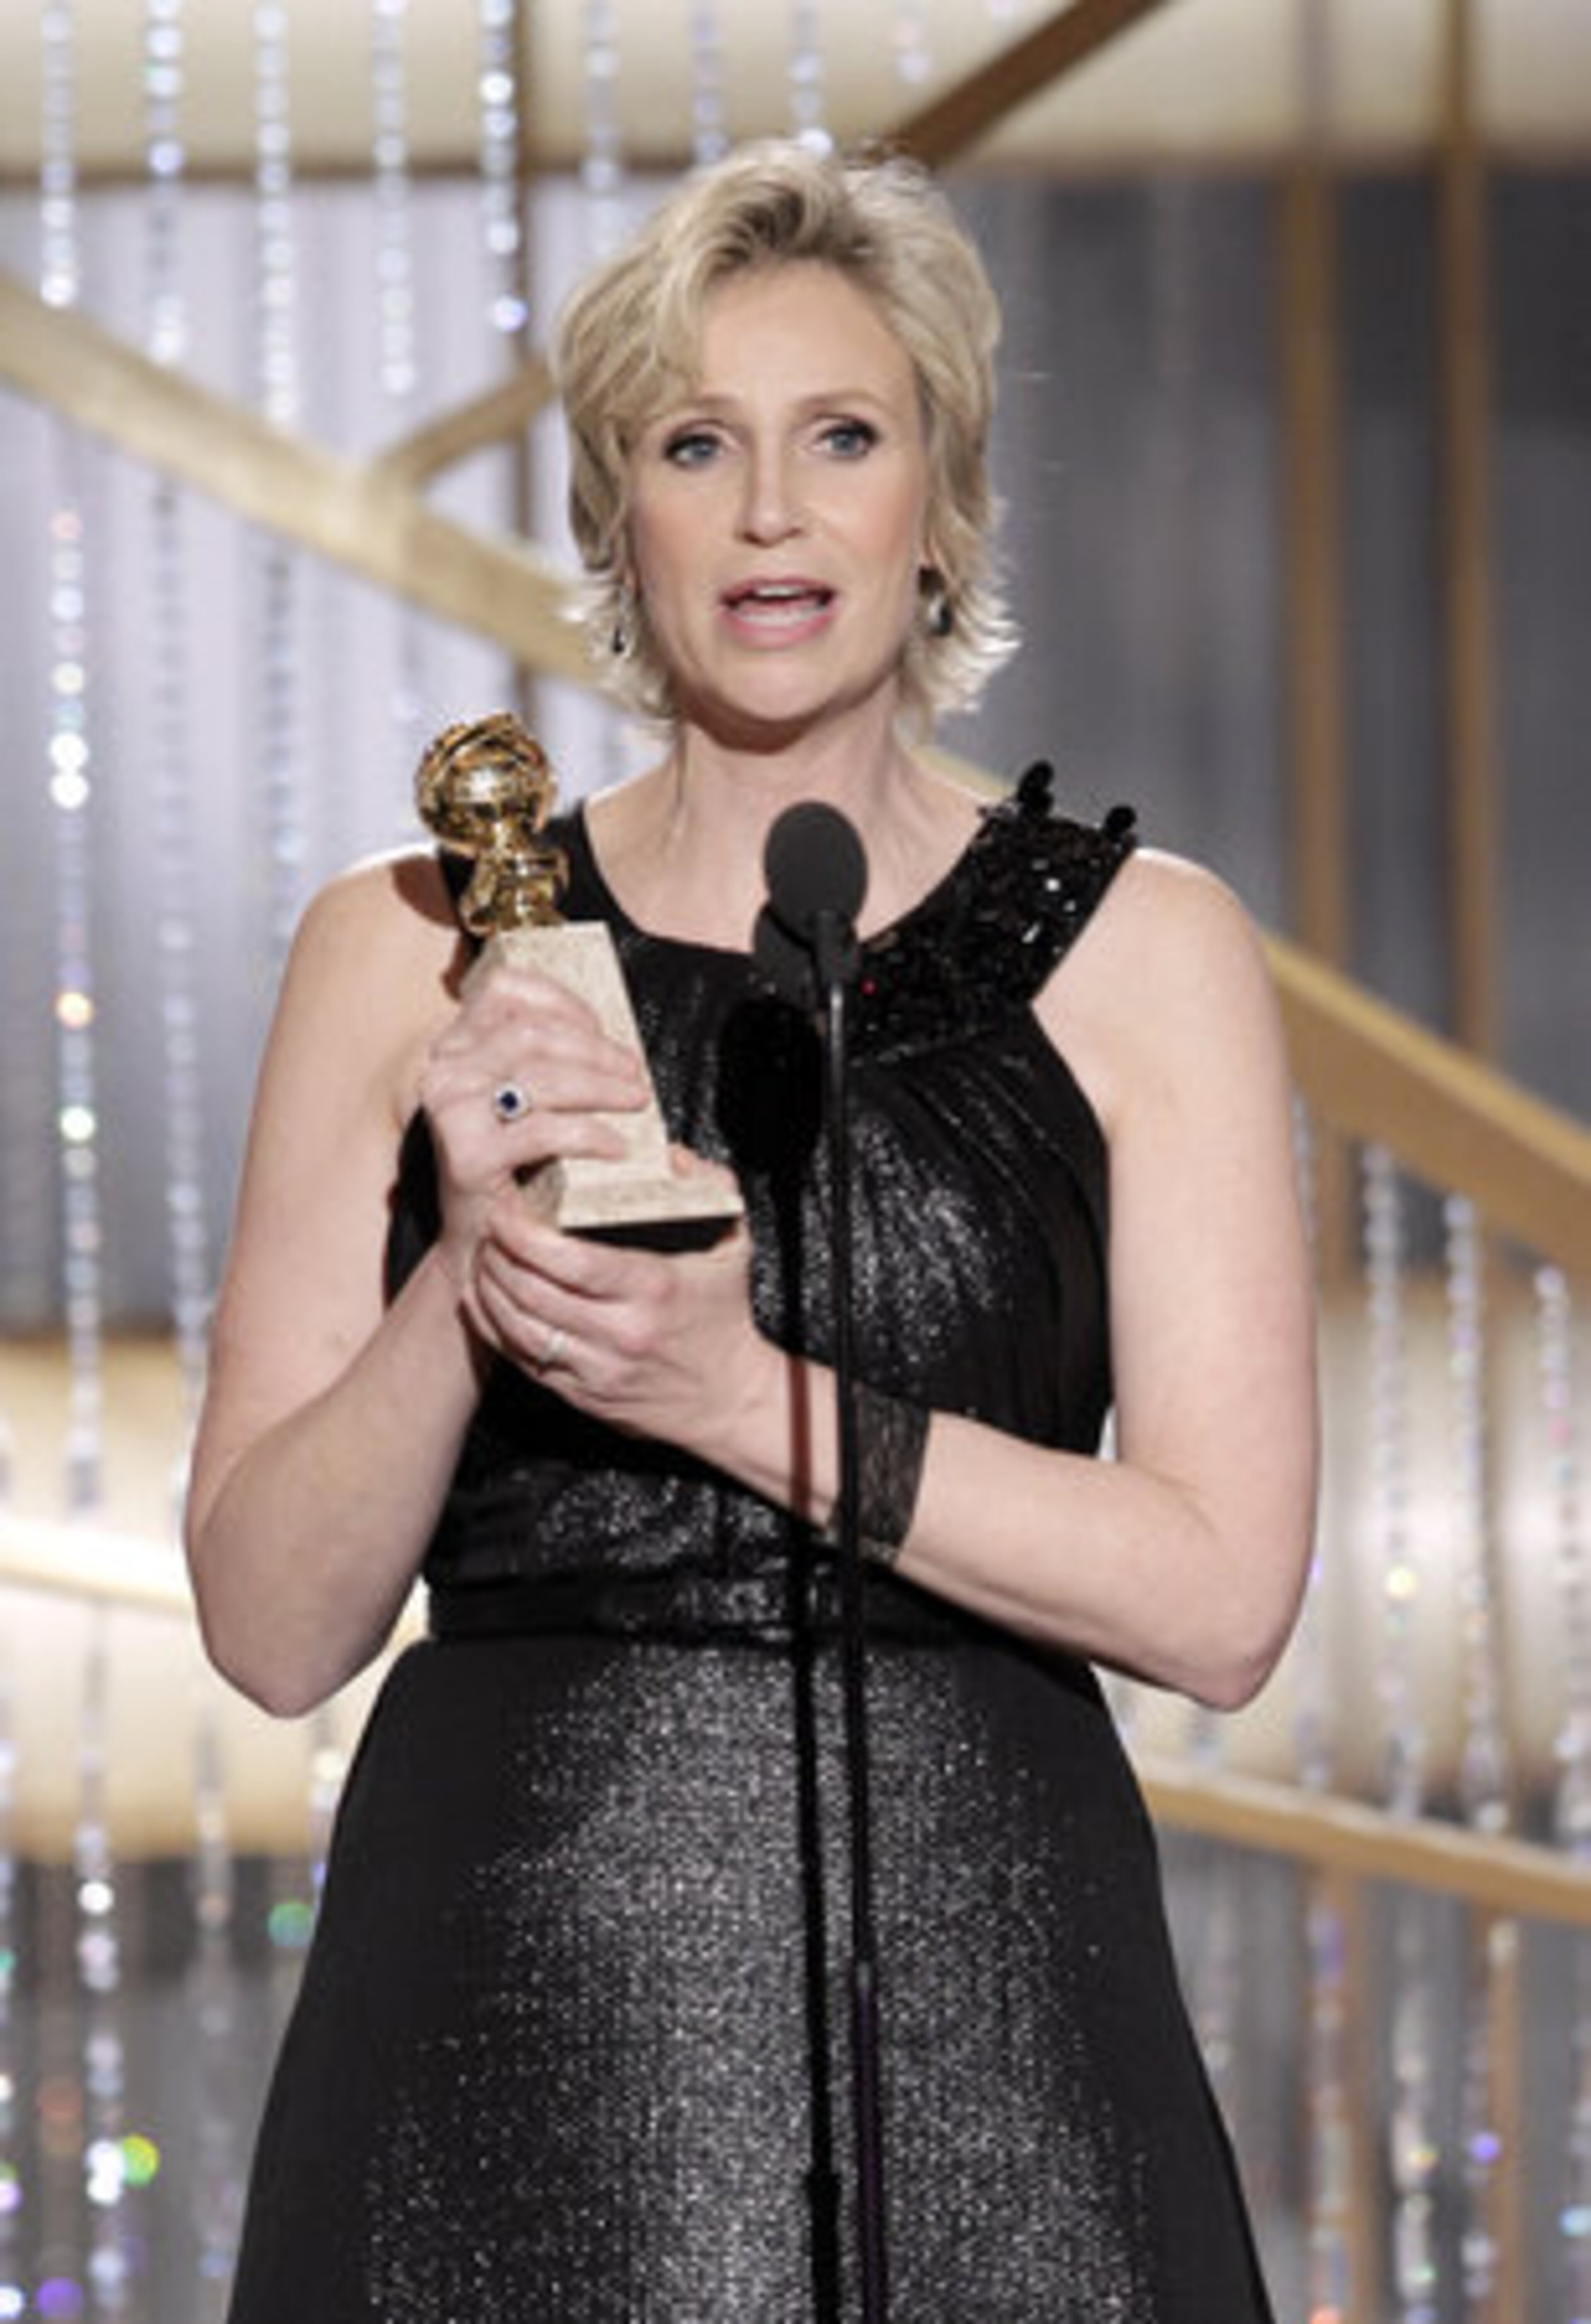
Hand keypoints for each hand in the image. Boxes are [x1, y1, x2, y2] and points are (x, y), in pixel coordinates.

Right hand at [416, 961, 648, 1296]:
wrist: (482, 1238)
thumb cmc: (514, 1163)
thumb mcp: (522, 1098)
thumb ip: (545, 1059)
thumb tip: (611, 1041)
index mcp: (456, 1044)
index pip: (506, 990)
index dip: (563, 1002)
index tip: (603, 1030)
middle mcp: (445, 1070)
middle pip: (533, 1033)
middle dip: (596, 1050)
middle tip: (635, 1075)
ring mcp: (451, 1110)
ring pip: (542, 1075)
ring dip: (602, 1085)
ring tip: (635, 1102)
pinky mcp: (468, 1154)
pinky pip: (543, 1130)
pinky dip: (590, 1134)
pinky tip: (615, 1146)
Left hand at [466, 1151, 771, 1460]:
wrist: (729, 1400)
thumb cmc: (725, 1316)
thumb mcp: (734, 1246)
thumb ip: (710, 1189)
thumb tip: (674, 1157)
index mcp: (654, 1288)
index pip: (571, 1261)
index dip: (525, 1235)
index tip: (507, 1209)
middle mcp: (621, 1332)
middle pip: (533, 1291)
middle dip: (497, 1254)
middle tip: (487, 1224)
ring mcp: (598, 1368)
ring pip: (519, 1328)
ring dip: (488, 1289)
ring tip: (482, 1258)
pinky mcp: (582, 1395)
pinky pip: (522, 1360)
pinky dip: (493, 1328)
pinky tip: (482, 1301)